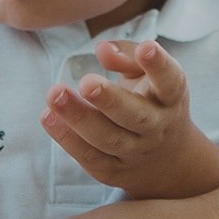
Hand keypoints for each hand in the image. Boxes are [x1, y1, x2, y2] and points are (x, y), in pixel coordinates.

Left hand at [41, 40, 218, 200]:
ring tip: (54, 94)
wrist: (168, 160)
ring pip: (108, 139)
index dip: (158, 65)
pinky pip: (89, 156)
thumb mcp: (146, 75)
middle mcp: (157, 127)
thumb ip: (126, 56)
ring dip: (79, 118)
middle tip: (87, 82)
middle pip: (135, 115)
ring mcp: (136, 152)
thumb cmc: (151, 101)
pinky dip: (67, 138)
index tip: (146, 48)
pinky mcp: (113, 171)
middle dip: (110, 99)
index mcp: (170, 97)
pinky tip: (48, 117)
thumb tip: (102, 49)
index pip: (170, 81)